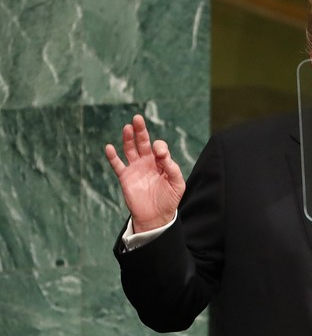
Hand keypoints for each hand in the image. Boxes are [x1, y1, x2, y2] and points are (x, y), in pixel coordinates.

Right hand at [104, 114, 185, 232]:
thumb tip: (162, 153)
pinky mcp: (125, 178)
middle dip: (140, 131)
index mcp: (161, 162)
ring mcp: (135, 169)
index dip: (160, 147)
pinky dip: (112, 157)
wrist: (156, 217)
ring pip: (130, 150)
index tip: (160, 153)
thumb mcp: (177, 183)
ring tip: (128, 127)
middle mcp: (147, 162)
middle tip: (138, 118)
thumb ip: (172, 168)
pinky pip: (117, 165)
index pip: (159, 148)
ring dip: (128, 139)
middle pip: (143, 142)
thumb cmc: (169, 199)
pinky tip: (110, 147)